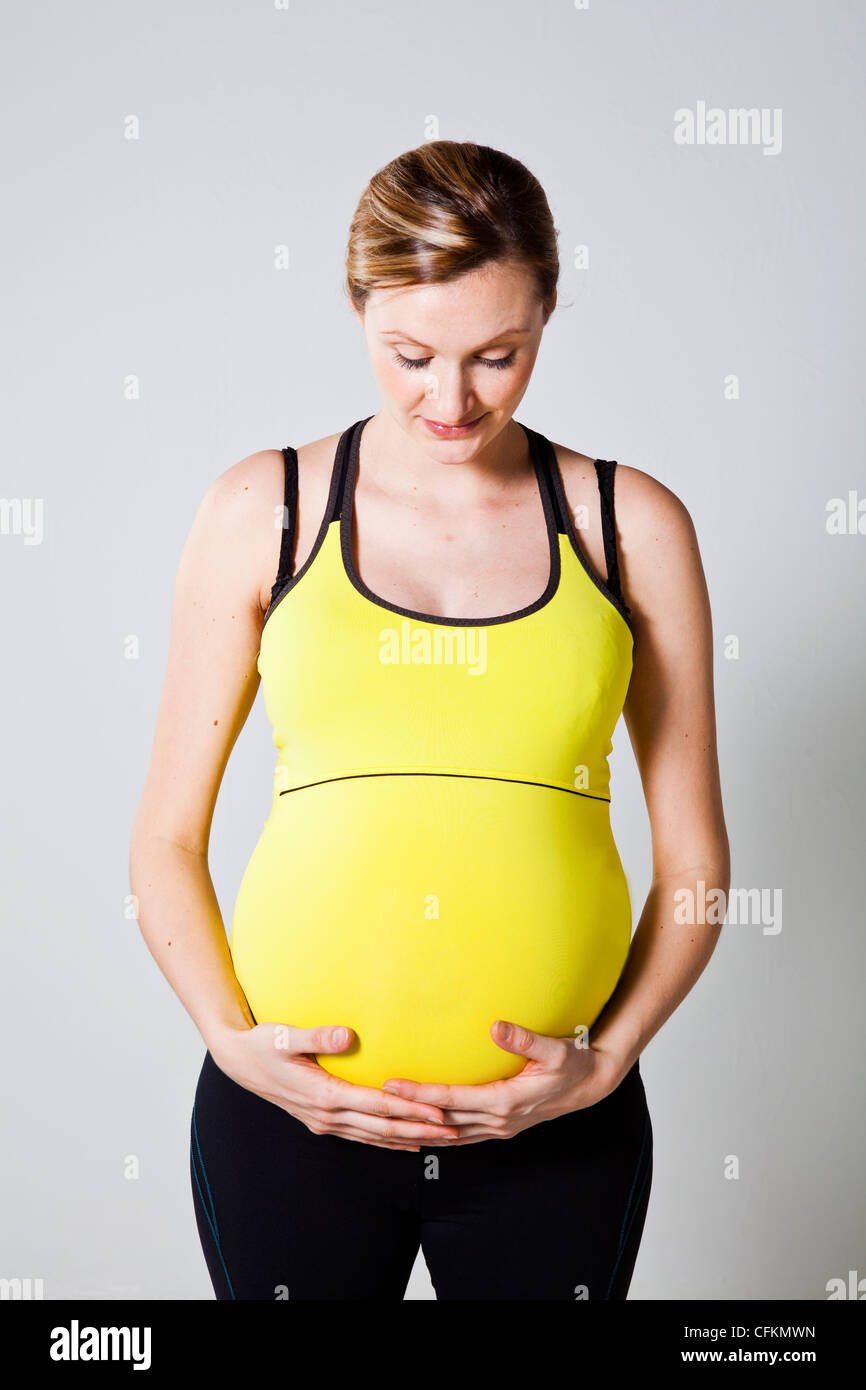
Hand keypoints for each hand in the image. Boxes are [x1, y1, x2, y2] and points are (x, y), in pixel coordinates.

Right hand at [208, 1022, 459, 1150]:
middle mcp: (326, 1115)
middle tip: (455, 1130)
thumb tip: (347, 1035)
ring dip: (408, 1138)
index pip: (377, 1105)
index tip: (439, 1111)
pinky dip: (387, 1140)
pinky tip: (406, 1141)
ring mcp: (324, 1122)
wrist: (239, 1061)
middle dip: (420, 1129)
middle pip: (382, 1127)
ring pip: (375, 1136)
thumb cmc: (264, 1043)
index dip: (409, 1109)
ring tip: (441, 1139)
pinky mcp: (323, 1120)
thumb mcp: (285, 1036)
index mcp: (323, 1095)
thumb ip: (317, 1036)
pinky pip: (362, 1135)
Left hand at [380, 1021, 630, 1144]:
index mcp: (506, 1101)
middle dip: (408, 1113)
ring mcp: (499, 1126)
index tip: (392, 1085)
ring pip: (449, 1135)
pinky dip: (438, 1135)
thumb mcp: (555, 1048)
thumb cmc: (573, 1062)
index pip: (451, 1099)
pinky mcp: (500, 1126)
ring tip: (386, 1121)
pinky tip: (420, 1130)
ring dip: (419, 1129)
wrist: (591, 1084)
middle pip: (442, 1120)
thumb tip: (496, 1027)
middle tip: (373, 1101)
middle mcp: (498, 1119)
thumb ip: (525, 1039)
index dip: (420, 1094)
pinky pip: (461, 1136)